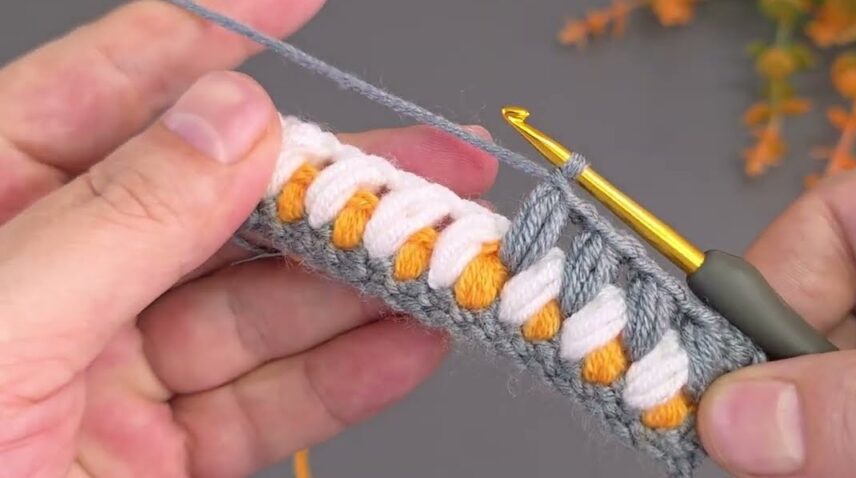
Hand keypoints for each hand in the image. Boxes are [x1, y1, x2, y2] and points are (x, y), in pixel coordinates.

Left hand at [0, 2, 496, 476]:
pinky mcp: (156, 459)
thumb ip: (117, 219)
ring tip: (457, 258)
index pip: (113, 85)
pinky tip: (414, 340)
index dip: (215, 32)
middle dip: (339, 182)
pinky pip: (267, 404)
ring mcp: (111, 373)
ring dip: (366, 282)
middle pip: (222, 200)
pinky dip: (347, 377)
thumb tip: (230, 116)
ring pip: (263, 306)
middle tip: (441, 168)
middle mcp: (56, 277)